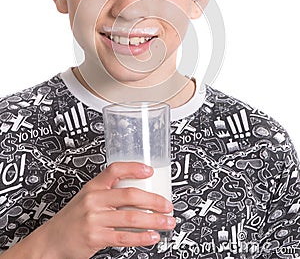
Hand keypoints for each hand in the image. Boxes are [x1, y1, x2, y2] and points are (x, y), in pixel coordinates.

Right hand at [34, 162, 174, 258]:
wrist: (51, 241)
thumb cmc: (73, 218)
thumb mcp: (86, 197)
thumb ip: (108, 193)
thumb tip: (139, 191)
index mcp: (93, 186)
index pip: (114, 170)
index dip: (134, 168)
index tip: (150, 170)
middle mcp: (94, 200)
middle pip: (129, 195)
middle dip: (154, 200)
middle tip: (167, 204)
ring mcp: (94, 219)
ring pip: (131, 218)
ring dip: (154, 220)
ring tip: (167, 222)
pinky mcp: (95, 237)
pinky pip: (124, 237)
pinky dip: (142, 238)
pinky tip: (152, 236)